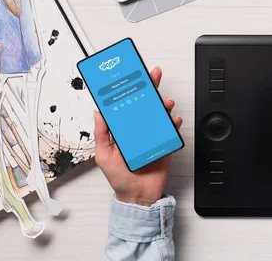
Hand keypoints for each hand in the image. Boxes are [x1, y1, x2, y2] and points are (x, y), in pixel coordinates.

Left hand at [94, 67, 182, 206]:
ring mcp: (152, 135)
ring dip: (163, 104)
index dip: (130, 90)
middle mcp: (138, 129)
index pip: (127, 105)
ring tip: (164, 102)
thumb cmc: (119, 178)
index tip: (131, 77)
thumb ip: (101, 133)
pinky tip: (172, 119)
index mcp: (123, 130)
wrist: (138, 196)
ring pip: (160, 113)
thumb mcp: (103, 155)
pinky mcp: (164, 143)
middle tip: (152, 75)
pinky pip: (171, 129)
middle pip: (145, 104)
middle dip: (150, 88)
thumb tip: (98, 112)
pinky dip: (173, 122)